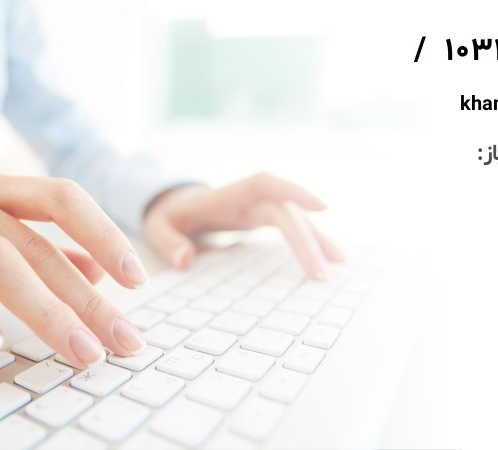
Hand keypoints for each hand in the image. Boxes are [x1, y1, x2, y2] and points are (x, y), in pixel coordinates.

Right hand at [0, 173, 147, 366]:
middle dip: (82, 298)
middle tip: (116, 338)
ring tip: (74, 348)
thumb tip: (103, 273)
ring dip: (40, 309)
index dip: (104, 233)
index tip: (136, 279)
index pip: (61, 197)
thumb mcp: (6, 247)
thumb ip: (52, 254)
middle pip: (32, 244)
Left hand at [143, 172, 344, 277]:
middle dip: (307, 239)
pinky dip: (309, 241)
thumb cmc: (169, 214)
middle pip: (286, 211)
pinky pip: (292, 226)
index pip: (266, 184)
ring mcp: (259, 207)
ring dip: (318, 238)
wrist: (174, 204)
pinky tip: (327, 258)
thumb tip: (185, 259)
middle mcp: (250, 197)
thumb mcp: (157, 226)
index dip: (294, 191)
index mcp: (228, 194)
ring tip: (340, 262)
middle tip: (322, 273)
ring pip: (296, 218)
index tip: (323, 207)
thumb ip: (167, 241)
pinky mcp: (264, 218)